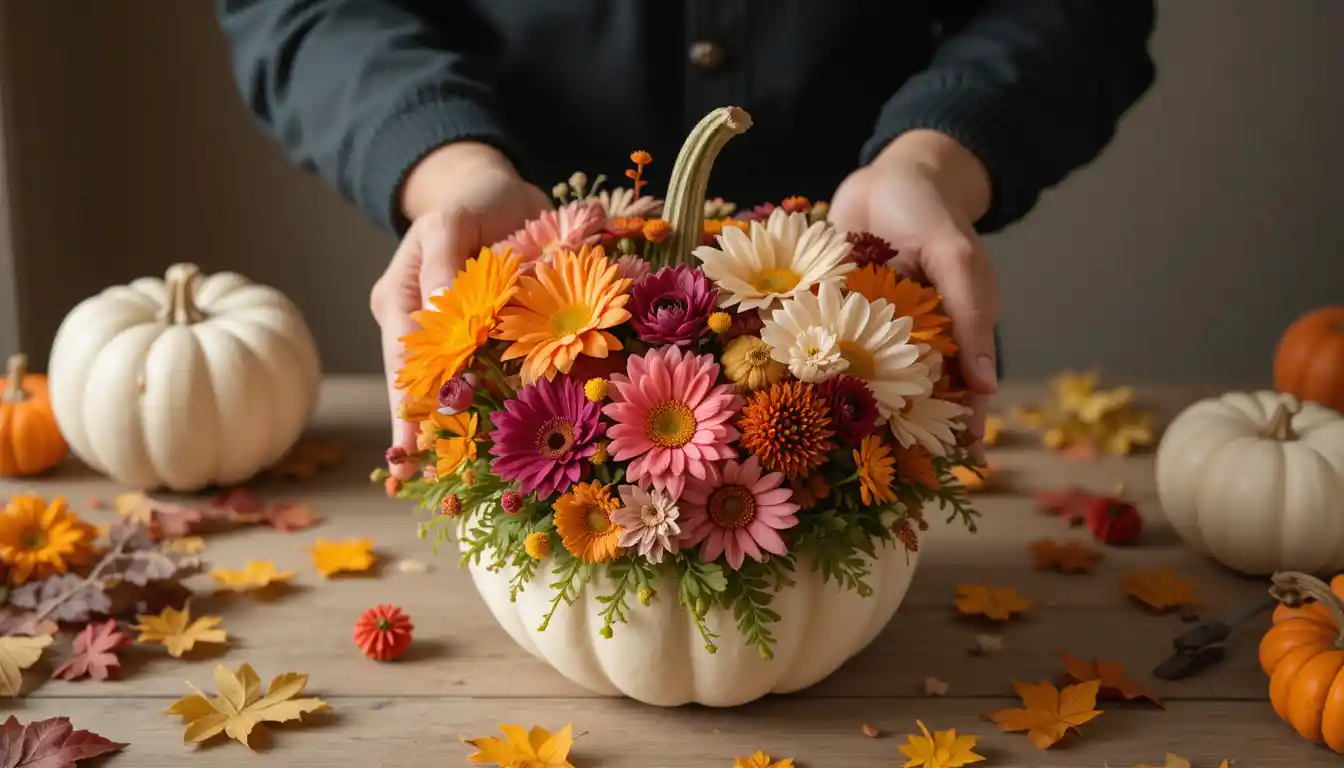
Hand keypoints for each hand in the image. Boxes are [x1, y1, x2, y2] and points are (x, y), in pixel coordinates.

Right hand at [370, 142, 550, 477]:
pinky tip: (494, 444)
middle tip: (430, 476)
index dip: (410, 400)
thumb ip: (444, 263)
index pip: (404, 358)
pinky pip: (485, 379)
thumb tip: (441, 314)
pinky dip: (489, 409)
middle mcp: (421, 326)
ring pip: (451, 389)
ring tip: (456, 474)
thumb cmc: (473, 204)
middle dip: (425, 428)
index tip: (416, 443)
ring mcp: (453, 339)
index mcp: (401, 298)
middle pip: (420, 385)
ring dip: (456, 427)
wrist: (501, 196)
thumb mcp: (454, 221)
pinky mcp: (489, 342)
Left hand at [828, 130, 1000, 462]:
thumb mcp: (955, 257)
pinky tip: (778, 396)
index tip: (943, 475)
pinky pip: (815, 348)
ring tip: (817, 452)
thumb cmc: (932, 213)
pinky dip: (800, 368)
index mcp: (947, 340)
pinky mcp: (826, 317)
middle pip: (900, 402)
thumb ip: (968, 315)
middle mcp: (905, 346)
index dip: (950, 436)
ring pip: (853, 383)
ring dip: (837, 411)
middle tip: (874, 478)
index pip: (953, 400)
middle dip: (888, 437)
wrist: (888, 174)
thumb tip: (984, 386)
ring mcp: (863, 335)